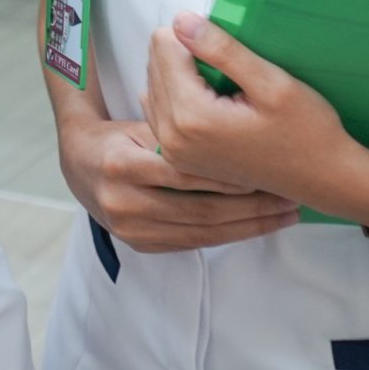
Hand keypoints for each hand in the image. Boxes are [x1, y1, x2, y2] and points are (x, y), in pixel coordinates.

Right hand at [56, 105, 298, 254]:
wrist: (79, 164)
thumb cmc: (119, 136)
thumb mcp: (142, 124)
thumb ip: (180, 132)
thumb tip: (235, 129)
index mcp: (121, 164)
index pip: (188, 175)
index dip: (231, 177)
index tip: (269, 174)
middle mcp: (122, 202)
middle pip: (201, 210)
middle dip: (252, 208)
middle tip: (289, 200)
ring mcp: (129, 228)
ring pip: (202, 232)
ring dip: (248, 227)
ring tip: (282, 216)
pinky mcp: (139, 244)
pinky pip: (192, 243)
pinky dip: (227, 235)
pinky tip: (254, 227)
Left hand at [143, 12, 368, 219]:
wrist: (322, 179)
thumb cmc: (307, 131)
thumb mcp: (273, 84)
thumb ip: (222, 50)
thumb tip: (180, 19)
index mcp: (190, 116)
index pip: (163, 45)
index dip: (196, 37)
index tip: (229, 52)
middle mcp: (170, 137)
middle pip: (155, 63)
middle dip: (187, 56)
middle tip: (232, 73)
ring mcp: (171, 151)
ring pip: (154, 84)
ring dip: (183, 76)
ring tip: (225, 89)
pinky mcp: (176, 158)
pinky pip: (159, 108)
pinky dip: (180, 97)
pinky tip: (214, 104)